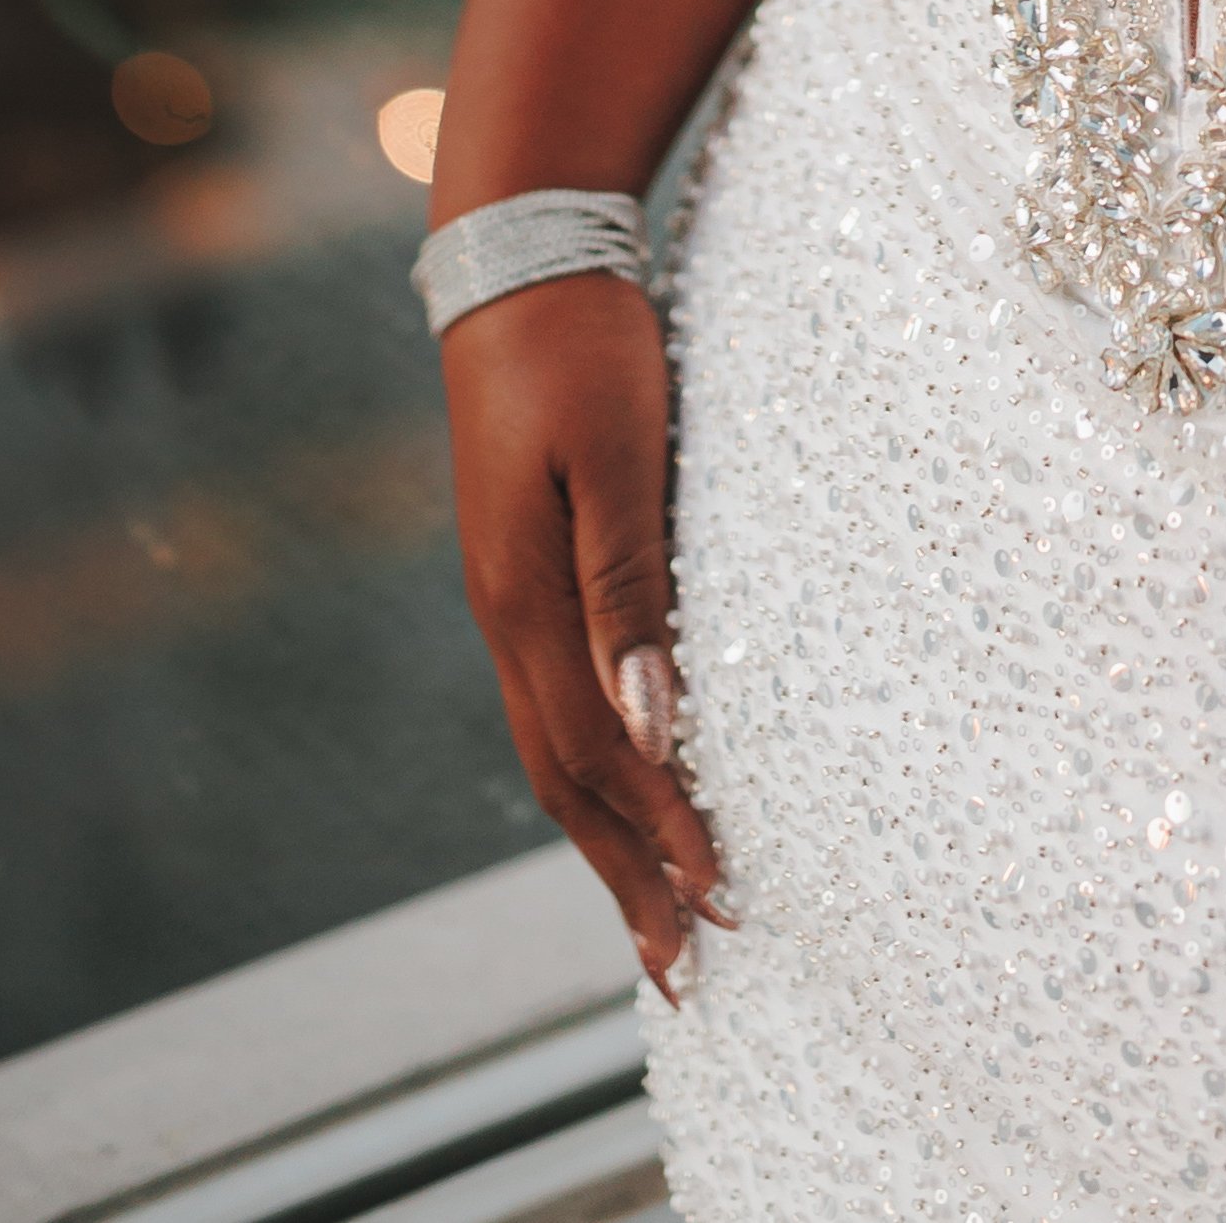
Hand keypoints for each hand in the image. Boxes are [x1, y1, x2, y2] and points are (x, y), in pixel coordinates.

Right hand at [440, 273, 729, 999]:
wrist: (518, 257)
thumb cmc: (583, 346)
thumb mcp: (617, 455)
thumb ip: (630, 587)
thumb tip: (651, 724)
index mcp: (525, 600)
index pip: (598, 753)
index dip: (658, 834)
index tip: (722, 904)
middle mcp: (503, 614)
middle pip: (564, 778)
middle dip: (624, 873)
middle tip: (685, 966)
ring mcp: (504, 592)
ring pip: (552, 747)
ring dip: (604, 833)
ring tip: (652, 908)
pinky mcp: (519, 565)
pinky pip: (550, 697)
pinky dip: (588, 765)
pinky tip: (617, 781)